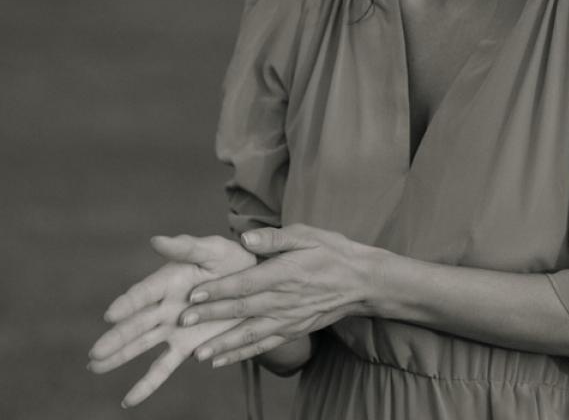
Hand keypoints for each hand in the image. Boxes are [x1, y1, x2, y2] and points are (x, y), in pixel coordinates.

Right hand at [87, 234, 254, 406]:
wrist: (255, 283)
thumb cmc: (232, 259)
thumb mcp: (213, 249)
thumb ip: (186, 247)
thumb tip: (156, 239)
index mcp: (169, 279)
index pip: (144, 293)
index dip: (128, 303)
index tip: (111, 315)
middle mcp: (165, 305)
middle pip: (137, 323)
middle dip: (116, 338)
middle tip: (94, 353)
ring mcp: (173, 328)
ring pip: (141, 345)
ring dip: (119, 356)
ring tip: (94, 367)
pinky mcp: (185, 346)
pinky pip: (162, 368)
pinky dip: (146, 384)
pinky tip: (128, 401)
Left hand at [181, 223, 377, 366]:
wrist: (360, 281)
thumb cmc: (331, 251)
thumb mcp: (307, 234)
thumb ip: (275, 237)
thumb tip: (246, 237)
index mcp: (284, 272)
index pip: (245, 283)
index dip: (219, 290)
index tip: (194, 294)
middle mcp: (283, 299)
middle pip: (242, 310)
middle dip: (211, 316)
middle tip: (183, 322)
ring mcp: (288, 319)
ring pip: (250, 334)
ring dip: (222, 344)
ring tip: (197, 353)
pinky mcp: (292, 331)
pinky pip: (263, 346)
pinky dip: (241, 355)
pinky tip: (220, 360)